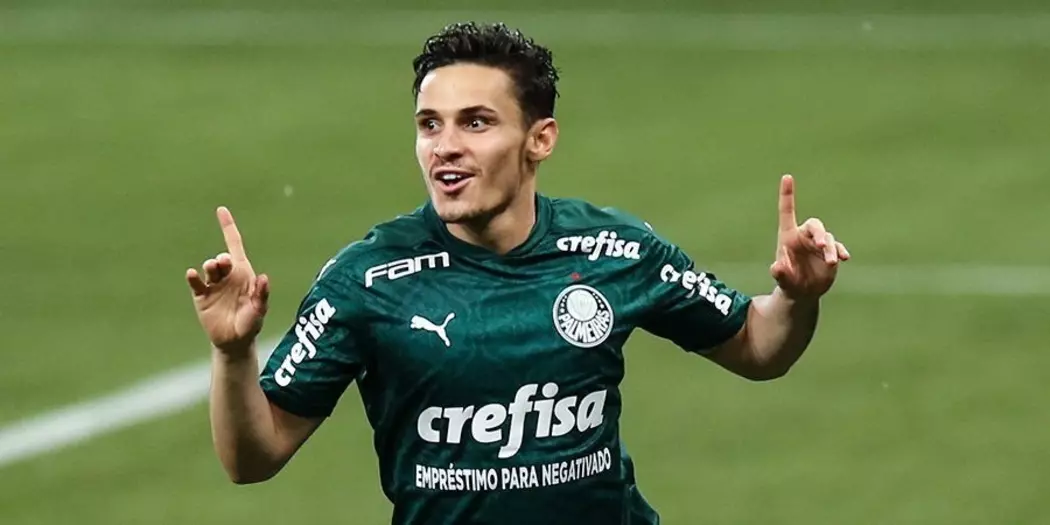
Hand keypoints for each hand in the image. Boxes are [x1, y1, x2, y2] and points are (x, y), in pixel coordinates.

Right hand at [186, 207, 269, 355]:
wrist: (235, 341)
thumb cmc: (251, 323)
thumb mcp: (259, 310)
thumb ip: (261, 295)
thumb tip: (264, 278)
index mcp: (243, 273)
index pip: (234, 245)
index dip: (228, 228)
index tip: (221, 210)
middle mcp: (227, 276)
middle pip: (222, 258)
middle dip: (222, 258)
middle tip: (223, 263)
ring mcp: (213, 285)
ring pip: (210, 268)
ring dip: (211, 266)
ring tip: (213, 268)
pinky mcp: (202, 296)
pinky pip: (197, 283)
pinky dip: (194, 277)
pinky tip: (193, 273)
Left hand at [770, 175, 849, 300]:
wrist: (803, 292)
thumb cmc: (788, 282)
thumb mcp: (782, 280)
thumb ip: (779, 273)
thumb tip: (776, 267)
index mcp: (788, 236)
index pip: (787, 211)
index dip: (787, 194)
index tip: (787, 177)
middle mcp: (804, 236)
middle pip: (815, 225)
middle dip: (820, 233)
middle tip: (822, 245)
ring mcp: (820, 244)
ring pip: (829, 239)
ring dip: (831, 249)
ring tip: (831, 262)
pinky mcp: (832, 253)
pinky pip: (838, 248)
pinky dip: (841, 251)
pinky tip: (844, 258)